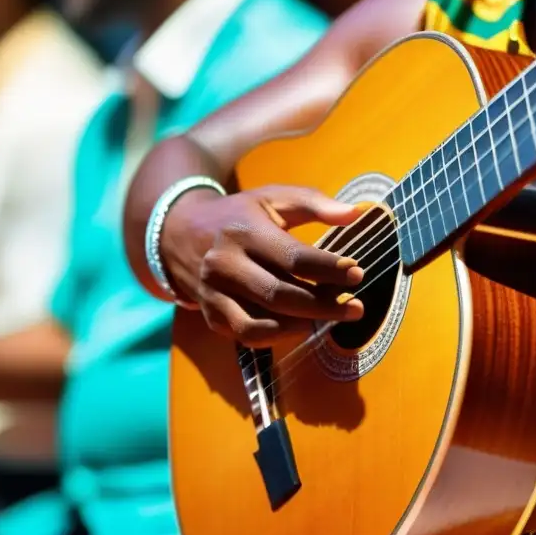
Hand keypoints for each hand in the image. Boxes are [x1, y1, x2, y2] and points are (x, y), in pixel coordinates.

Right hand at [160, 185, 366, 346]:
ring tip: (332, 320)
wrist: (178, 232)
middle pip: (281, 295)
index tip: (357, 274)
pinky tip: (301, 326)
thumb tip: (355, 214)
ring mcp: (214, 293)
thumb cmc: (237, 214)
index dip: (330, 269)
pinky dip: (277, 336)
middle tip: (355, 308)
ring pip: (262, 323)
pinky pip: (246, 335)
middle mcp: (225, 264)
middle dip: (324, 305)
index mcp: (244, 231)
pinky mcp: (210, 314)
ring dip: (303, 326)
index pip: (294, 258)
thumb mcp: (272, 197)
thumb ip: (314, 203)